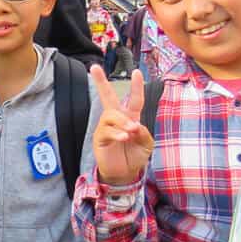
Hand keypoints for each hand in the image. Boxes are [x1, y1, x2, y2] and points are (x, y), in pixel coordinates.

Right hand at [91, 67, 153, 184]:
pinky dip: (117, 133)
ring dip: (122, 121)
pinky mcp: (100, 138)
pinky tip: (124, 138)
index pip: (134, 99)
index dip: (136, 86)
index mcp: (130, 118)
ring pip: (110, 115)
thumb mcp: (146, 145)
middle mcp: (116, 119)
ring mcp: (106, 127)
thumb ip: (144, 133)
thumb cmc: (135, 157)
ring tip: (130, 132)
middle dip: (101, 82)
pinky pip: (106, 130)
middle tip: (94, 68)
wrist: (125, 174)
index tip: (137, 72)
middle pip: (108, 97)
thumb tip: (135, 125)